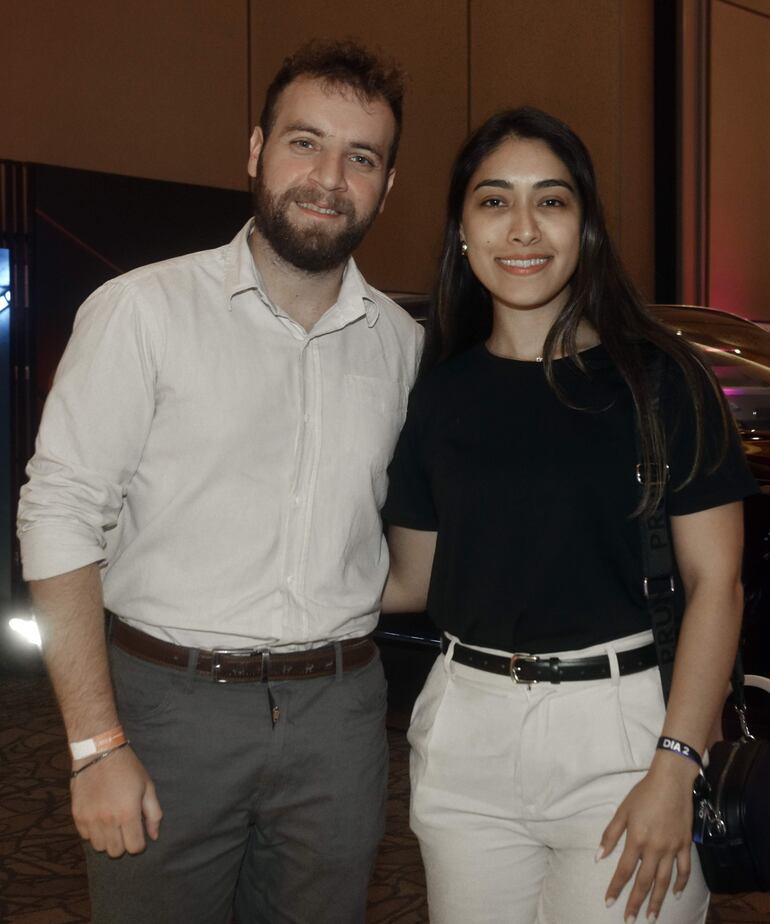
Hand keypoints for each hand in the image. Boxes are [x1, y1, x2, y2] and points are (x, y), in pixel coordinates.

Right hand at [70, 746, 162, 856]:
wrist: (99, 752)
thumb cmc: (127, 768)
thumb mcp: (147, 786)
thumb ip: (153, 813)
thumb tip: (154, 836)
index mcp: (128, 813)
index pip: (134, 848)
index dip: (139, 843)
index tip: (138, 832)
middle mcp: (107, 820)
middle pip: (116, 852)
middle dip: (123, 843)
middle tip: (125, 827)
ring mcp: (90, 819)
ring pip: (99, 847)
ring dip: (107, 839)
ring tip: (112, 822)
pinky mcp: (77, 815)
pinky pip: (85, 837)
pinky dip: (93, 832)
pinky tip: (99, 817)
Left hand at [598, 753, 697, 921]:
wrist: (671, 781)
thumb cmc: (643, 794)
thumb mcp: (622, 811)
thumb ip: (610, 835)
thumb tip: (598, 857)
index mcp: (636, 839)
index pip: (623, 870)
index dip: (616, 888)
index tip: (609, 902)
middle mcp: (655, 848)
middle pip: (644, 882)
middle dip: (635, 902)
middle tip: (630, 919)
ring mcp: (672, 848)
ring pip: (665, 881)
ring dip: (658, 901)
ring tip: (651, 917)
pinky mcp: (685, 845)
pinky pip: (684, 870)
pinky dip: (680, 884)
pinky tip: (675, 893)